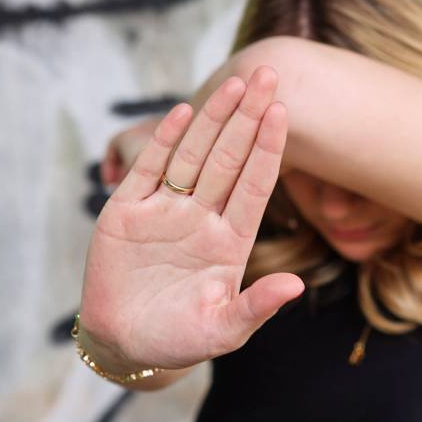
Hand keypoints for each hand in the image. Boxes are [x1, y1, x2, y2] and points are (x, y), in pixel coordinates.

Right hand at [78, 65, 304, 370]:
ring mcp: (164, 211)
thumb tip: (296, 286)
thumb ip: (257, 306)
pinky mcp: (126, 213)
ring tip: (236, 84)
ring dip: (213, 120)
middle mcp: (201, 217)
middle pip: (228, 158)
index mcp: (230, 241)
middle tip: (269, 75)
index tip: (283, 114)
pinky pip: (149, 170)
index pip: (254, 185)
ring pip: (193, 156)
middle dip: (249, 118)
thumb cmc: (180, 339)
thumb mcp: (223, 330)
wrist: (125, 345)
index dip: (268, 149)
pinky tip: (182, 112)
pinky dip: (164, 142)